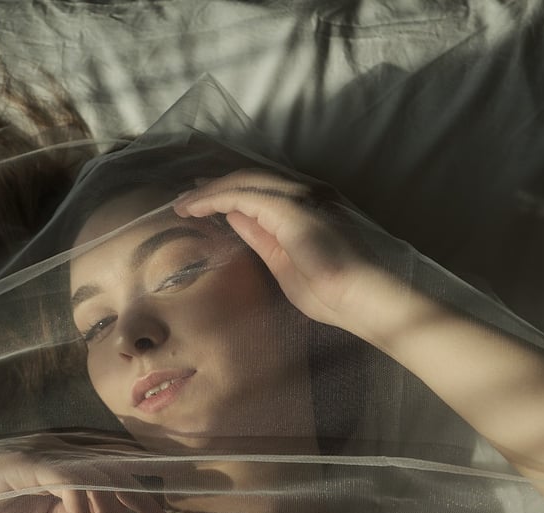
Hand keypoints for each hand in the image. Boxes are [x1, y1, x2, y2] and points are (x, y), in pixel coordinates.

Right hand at [0, 436, 171, 512]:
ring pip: (96, 478)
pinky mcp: (27, 464)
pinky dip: (80, 510)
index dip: (140, 496)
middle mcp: (60, 458)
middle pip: (114, 472)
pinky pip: (67, 482)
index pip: (113, 478)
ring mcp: (44, 458)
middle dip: (142, 499)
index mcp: (66, 471)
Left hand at [174, 169, 400, 333]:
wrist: (360, 300)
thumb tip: (235, 218)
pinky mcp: (289, 210)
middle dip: (212, 188)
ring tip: (183, 205)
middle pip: (247, 181)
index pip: (257, 193)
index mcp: (301, 210)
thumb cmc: (330, 294)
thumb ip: (260, 238)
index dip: (226, 195)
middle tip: (184, 200)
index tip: (200, 203)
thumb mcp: (282, 264)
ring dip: (209, 192)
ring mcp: (297, 200)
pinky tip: (197, 207)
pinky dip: (217, 198)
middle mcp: (300, 196)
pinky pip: (244, 197)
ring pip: (242, 183)